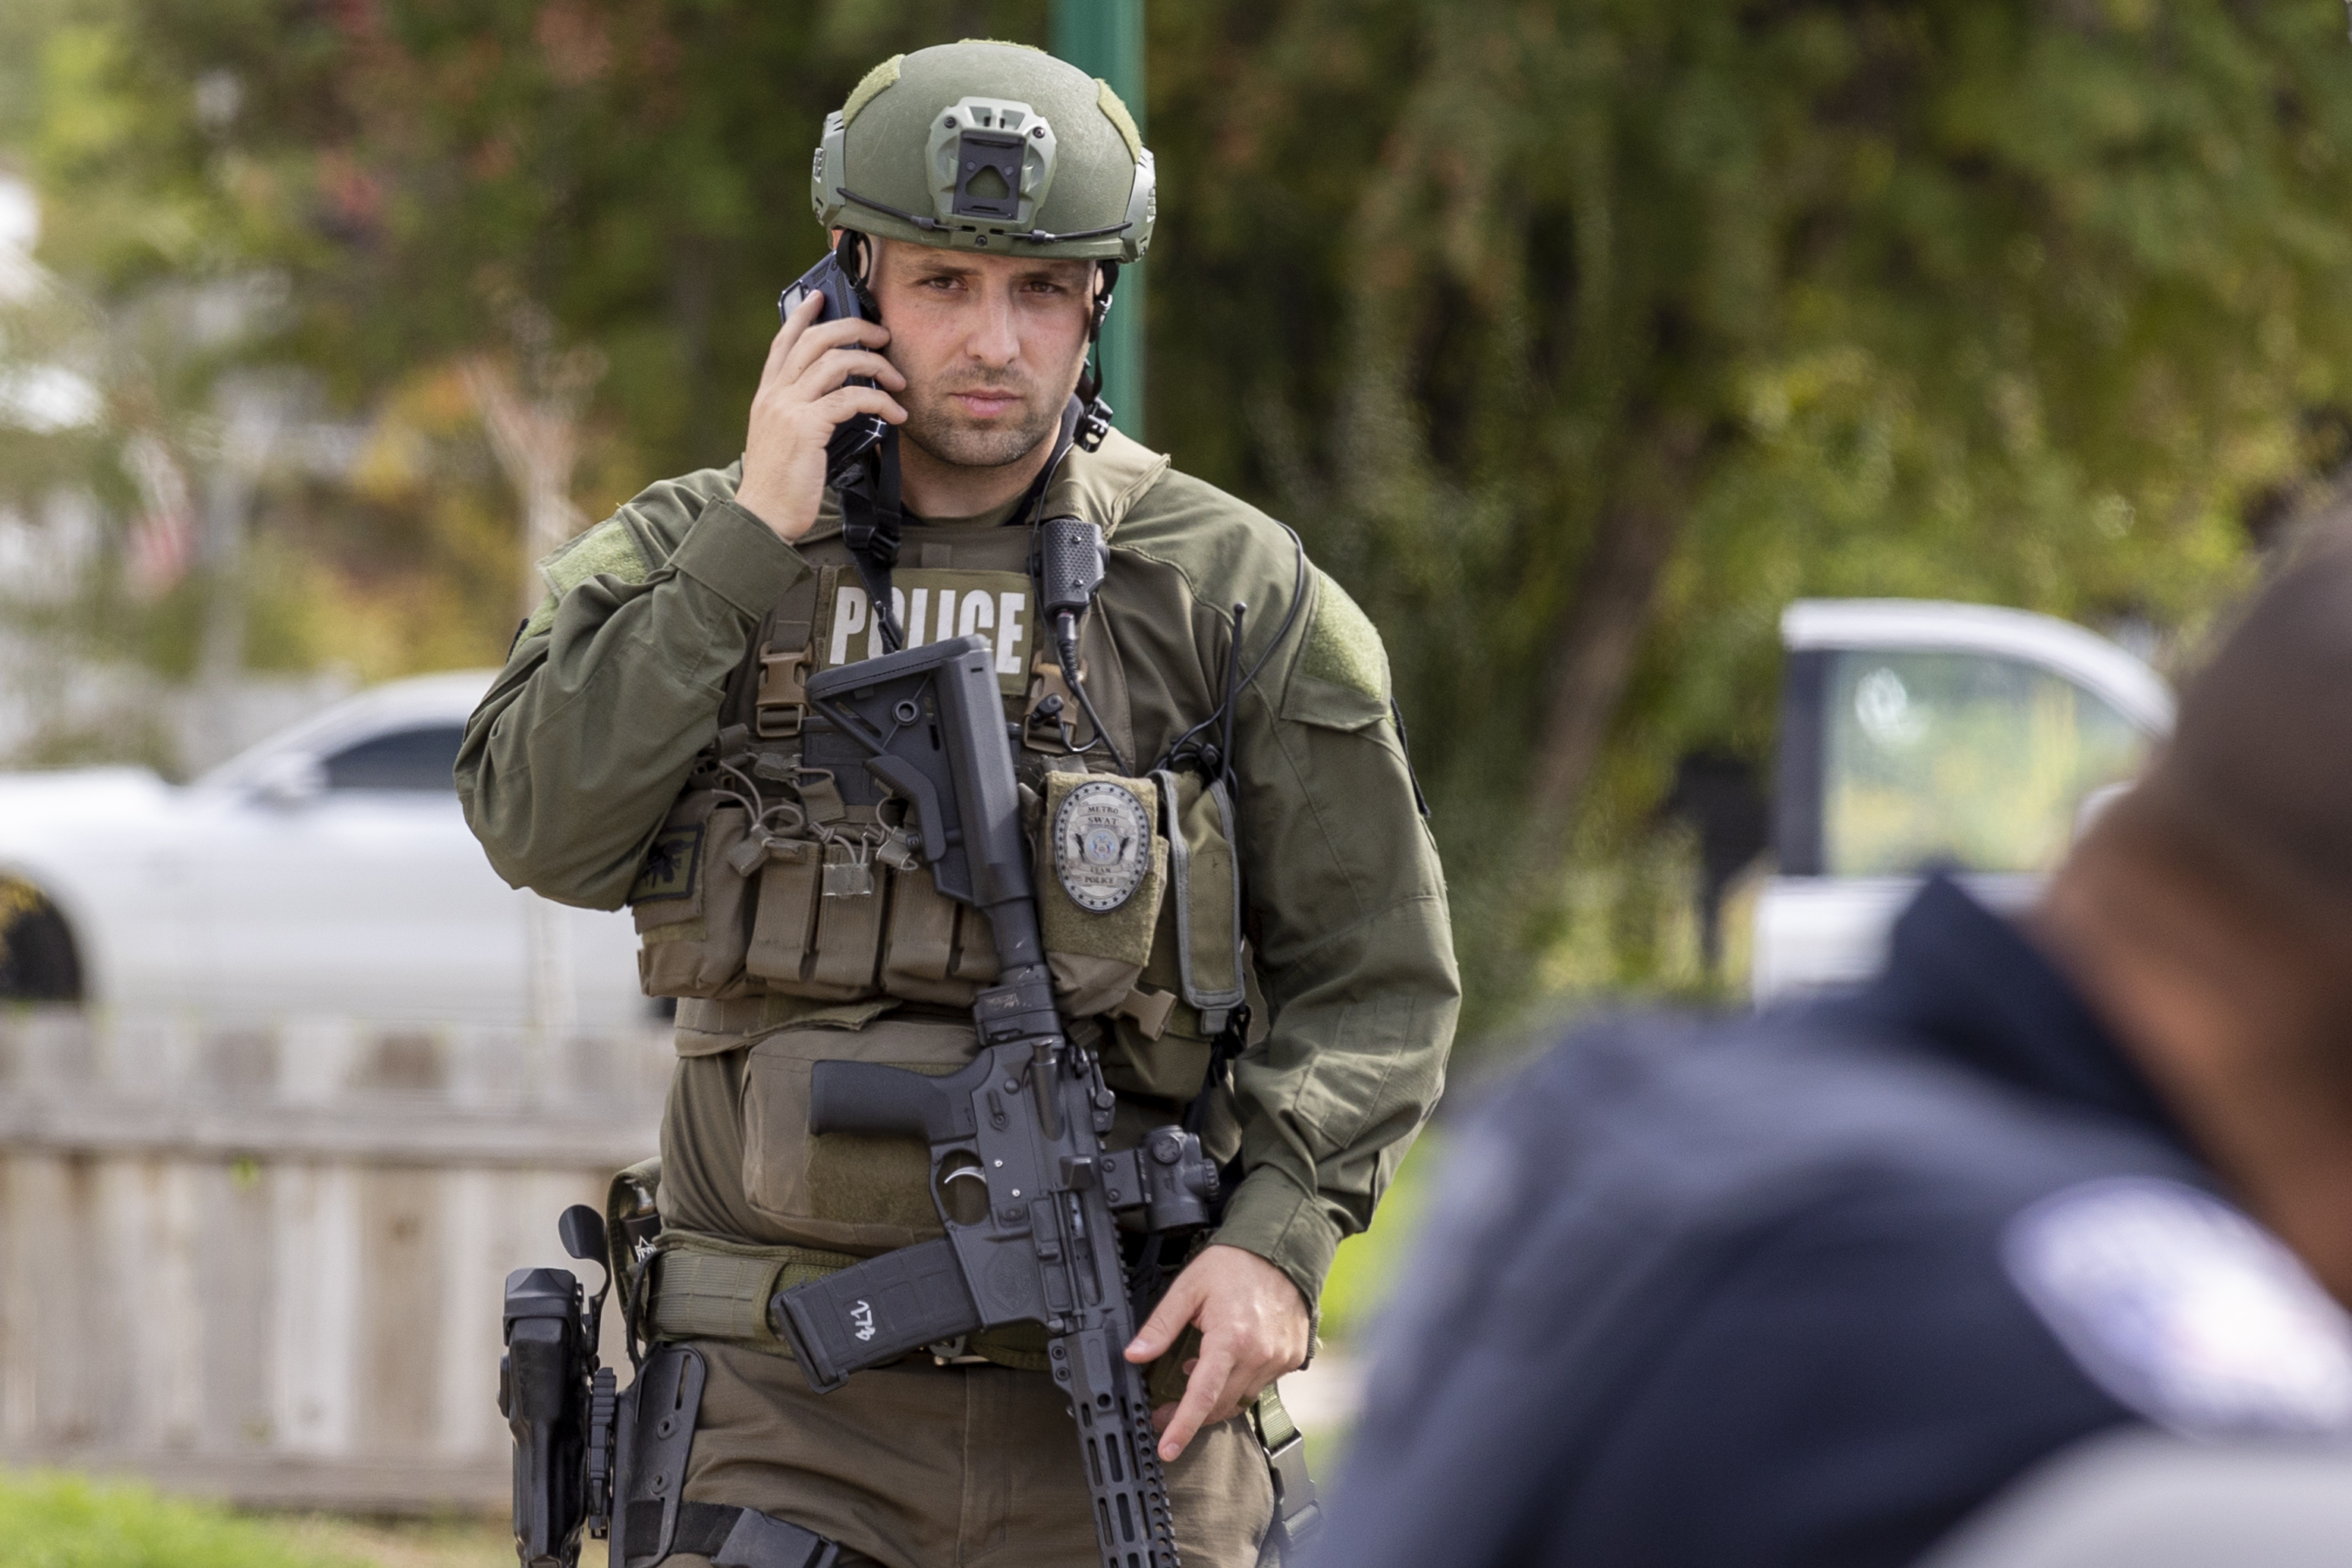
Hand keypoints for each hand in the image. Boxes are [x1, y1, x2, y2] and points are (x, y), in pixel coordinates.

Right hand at [735, 289, 906, 542]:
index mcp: (768, 395)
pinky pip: (851, 398)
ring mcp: (788, 407)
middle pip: (815, 340)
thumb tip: (843, 401)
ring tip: (899, 381)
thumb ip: (805, 415)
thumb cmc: (781, 485)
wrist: (762, 516)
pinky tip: (896, 415)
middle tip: (883, 335)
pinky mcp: (806, 426)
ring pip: (837, 361)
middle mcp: (775, 394)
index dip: (802, 315)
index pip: (784, 342)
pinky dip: (880, 401)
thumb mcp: (787, 441)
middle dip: (854, 329)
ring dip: (876, 365)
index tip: (820, 296)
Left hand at [1125, 1243, 1310, 1462]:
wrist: (1283, 1249)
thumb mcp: (1189, 1287)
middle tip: (1164, 1414)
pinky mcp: (1291, 1358)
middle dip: (1190, 1417)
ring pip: (1241, 1399)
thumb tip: (1135, 1354)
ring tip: (1192, 1382)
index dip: (1182, 1426)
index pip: (1201, 1396)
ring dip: (1215, 1400)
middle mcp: (1259, 1354)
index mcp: (1230, 1338)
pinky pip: (1261, 1385)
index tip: (1167, 1447)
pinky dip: (1239, 1384)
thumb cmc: (1236, 1264)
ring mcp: (1279, 1359)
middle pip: (1220, 1405)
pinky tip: (1225, 1367)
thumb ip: (1161, 1325)